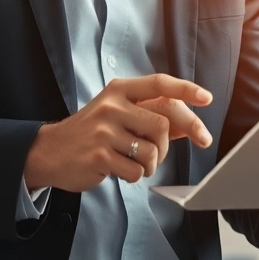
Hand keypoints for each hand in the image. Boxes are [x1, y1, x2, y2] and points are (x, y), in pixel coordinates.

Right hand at [24, 74, 213, 192]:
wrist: (51, 151)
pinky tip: (120, 170)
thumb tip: (190, 125)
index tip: (207, 98)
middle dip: (167, 145)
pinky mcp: (99, 154)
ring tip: (134, 163)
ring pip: (152, 150)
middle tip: (158, 154)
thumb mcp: (118, 115)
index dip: (186, 90)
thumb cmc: (91, 132)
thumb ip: (151, 117)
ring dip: (151, 164)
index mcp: (120, 90)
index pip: (159, 84)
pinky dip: (135, 175)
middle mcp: (112, 105)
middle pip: (163, 123)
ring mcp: (105, 130)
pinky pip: (136, 170)